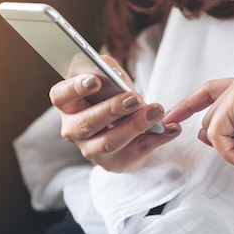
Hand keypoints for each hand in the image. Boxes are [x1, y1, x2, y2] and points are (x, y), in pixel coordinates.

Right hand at [49, 56, 180, 171]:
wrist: (125, 129)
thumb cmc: (111, 97)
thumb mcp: (108, 79)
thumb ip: (108, 70)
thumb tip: (115, 74)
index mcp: (68, 105)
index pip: (61, 96)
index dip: (75, 88)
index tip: (95, 80)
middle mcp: (74, 130)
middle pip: (87, 122)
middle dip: (112, 109)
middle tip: (134, 98)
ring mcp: (93, 150)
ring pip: (110, 141)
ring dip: (135, 125)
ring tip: (157, 110)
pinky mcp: (116, 163)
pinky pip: (138, 151)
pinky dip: (158, 139)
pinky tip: (172, 128)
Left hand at [165, 66, 233, 175]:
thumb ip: (230, 132)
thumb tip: (199, 133)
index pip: (210, 91)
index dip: (188, 104)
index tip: (171, 117)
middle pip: (210, 118)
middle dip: (228, 147)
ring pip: (211, 129)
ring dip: (233, 154)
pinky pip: (216, 136)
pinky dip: (232, 155)